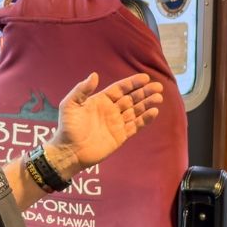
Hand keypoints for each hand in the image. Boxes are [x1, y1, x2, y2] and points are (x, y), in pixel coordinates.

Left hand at [46, 72, 162, 177]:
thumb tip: (95, 75)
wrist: (69, 151)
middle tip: (158, 87)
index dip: (132, 83)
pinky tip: (153, 112)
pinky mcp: (120, 136)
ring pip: (136, 111)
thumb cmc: (68, 127)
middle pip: (131, 98)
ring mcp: (117, 123)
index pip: (120, 89)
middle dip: (144, 92)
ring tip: (158, 98)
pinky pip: (135, 126)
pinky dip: (145, 119)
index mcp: (101, 100)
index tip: (145, 78)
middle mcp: (111, 110)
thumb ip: (81, 90)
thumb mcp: (70, 105)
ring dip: (147, 104)